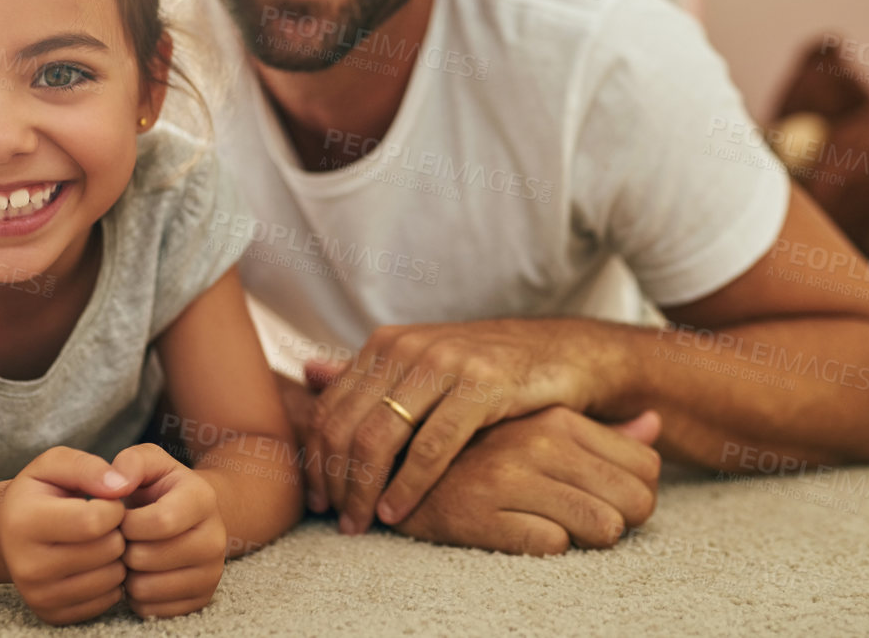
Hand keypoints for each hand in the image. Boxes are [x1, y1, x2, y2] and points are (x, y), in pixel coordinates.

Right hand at [0, 446, 128, 625]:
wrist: (9, 533)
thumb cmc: (38, 493)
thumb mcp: (55, 464)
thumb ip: (88, 467)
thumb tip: (121, 485)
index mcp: (25, 522)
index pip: (93, 521)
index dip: (114, 507)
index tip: (107, 501)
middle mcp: (27, 566)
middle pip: (107, 550)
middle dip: (117, 531)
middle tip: (103, 522)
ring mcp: (38, 595)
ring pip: (112, 579)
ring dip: (117, 557)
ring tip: (99, 541)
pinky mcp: (52, 614)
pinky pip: (107, 601)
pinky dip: (110, 580)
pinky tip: (95, 562)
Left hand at [88, 443, 226, 618]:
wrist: (192, 515)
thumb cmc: (163, 487)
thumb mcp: (150, 461)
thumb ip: (131, 462)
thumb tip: (115, 485)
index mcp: (204, 499)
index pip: (159, 522)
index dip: (127, 523)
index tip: (121, 516)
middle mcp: (215, 539)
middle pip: (146, 559)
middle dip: (124, 548)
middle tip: (126, 537)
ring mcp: (212, 573)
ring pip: (144, 589)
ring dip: (127, 573)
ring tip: (134, 552)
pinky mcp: (201, 600)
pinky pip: (150, 610)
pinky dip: (138, 596)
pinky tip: (144, 572)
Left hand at [304, 319, 599, 532]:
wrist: (559, 353)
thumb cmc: (486, 368)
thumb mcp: (424, 364)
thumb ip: (370, 374)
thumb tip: (308, 372)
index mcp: (387, 344)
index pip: (330, 407)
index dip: (316, 460)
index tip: (318, 501)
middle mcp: (408, 348)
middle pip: (347, 425)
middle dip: (336, 482)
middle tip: (339, 521)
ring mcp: (444, 364)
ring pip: (381, 437)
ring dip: (366, 490)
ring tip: (364, 523)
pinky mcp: (481, 386)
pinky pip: (431, 446)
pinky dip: (408, 486)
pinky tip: (398, 512)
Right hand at [391, 406, 661, 554]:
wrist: (397, 469)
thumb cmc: (482, 454)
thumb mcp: (543, 429)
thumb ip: (602, 432)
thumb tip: (656, 422)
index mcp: (558, 417)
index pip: (648, 465)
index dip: (639, 495)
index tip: (614, 503)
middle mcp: (540, 440)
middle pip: (637, 501)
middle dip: (624, 522)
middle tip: (594, 525)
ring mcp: (510, 476)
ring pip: (605, 527)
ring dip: (589, 539)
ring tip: (560, 530)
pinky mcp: (482, 513)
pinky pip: (554, 547)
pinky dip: (547, 548)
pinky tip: (520, 535)